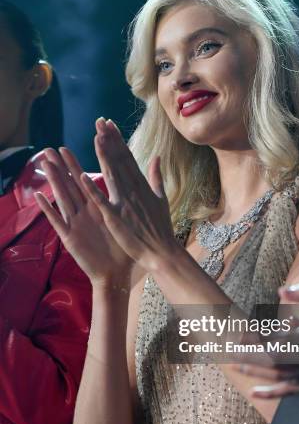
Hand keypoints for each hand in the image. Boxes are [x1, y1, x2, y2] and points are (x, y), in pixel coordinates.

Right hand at [35, 147, 133, 285]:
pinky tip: (40, 195)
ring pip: (63, 197)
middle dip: (62, 167)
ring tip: (46, 163)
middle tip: (51, 149)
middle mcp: (84, 213)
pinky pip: (57, 221)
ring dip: (54, 180)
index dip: (80, 165)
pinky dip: (48, 209)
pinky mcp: (70, 237)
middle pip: (71, 186)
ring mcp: (75, 223)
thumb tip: (134, 190)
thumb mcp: (124, 224)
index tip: (69, 149)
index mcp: (97, 208)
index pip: (87, 182)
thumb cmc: (120, 251)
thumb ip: (125, 205)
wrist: (114, 274)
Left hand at [79, 118, 177, 272]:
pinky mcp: (115, 217)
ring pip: (111, 175)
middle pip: (118, 161)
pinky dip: (92, 189)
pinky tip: (83, 176)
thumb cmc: (161, 227)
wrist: (162, 251)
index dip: (117, 140)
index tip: (109, 124)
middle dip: (109, 140)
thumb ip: (156, 177)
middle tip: (99, 122)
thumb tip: (157, 157)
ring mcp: (124, 203)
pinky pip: (101, 201)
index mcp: (142, 185)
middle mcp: (133, 190)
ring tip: (95, 138)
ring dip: (103, 156)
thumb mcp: (161, 198)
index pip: (127, 157)